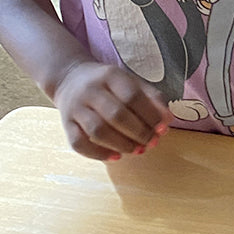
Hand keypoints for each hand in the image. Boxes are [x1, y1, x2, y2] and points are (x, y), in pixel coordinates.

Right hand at [52, 59, 171, 159]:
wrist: (69, 78)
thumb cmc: (108, 84)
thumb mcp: (131, 82)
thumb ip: (152, 98)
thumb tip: (167, 120)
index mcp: (111, 76)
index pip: (132, 96)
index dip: (150, 115)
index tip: (162, 128)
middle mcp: (91, 91)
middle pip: (116, 115)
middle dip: (138, 133)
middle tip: (152, 142)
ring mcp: (75, 108)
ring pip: (97, 131)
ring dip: (121, 145)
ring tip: (137, 150)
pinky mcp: (66, 124)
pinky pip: (79, 143)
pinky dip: (98, 154)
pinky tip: (115, 157)